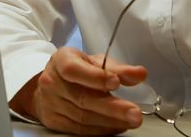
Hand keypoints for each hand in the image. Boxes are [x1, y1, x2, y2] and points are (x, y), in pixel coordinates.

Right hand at [10, 46, 146, 134]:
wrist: (51, 85)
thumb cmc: (76, 69)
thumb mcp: (94, 62)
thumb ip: (117, 68)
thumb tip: (139, 74)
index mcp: (61, 60)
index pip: (73, 70)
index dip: (94, 77)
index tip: (115, 82)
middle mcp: (52, 82)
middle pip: (82, 99)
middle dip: (112, 107)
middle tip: (134, 112)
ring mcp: (51, 104)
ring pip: (83, 118)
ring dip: (111, 121)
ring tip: (130, 120)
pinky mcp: (54, 121)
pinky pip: (80, 130)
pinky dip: (102, 129)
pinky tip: (116, 126)